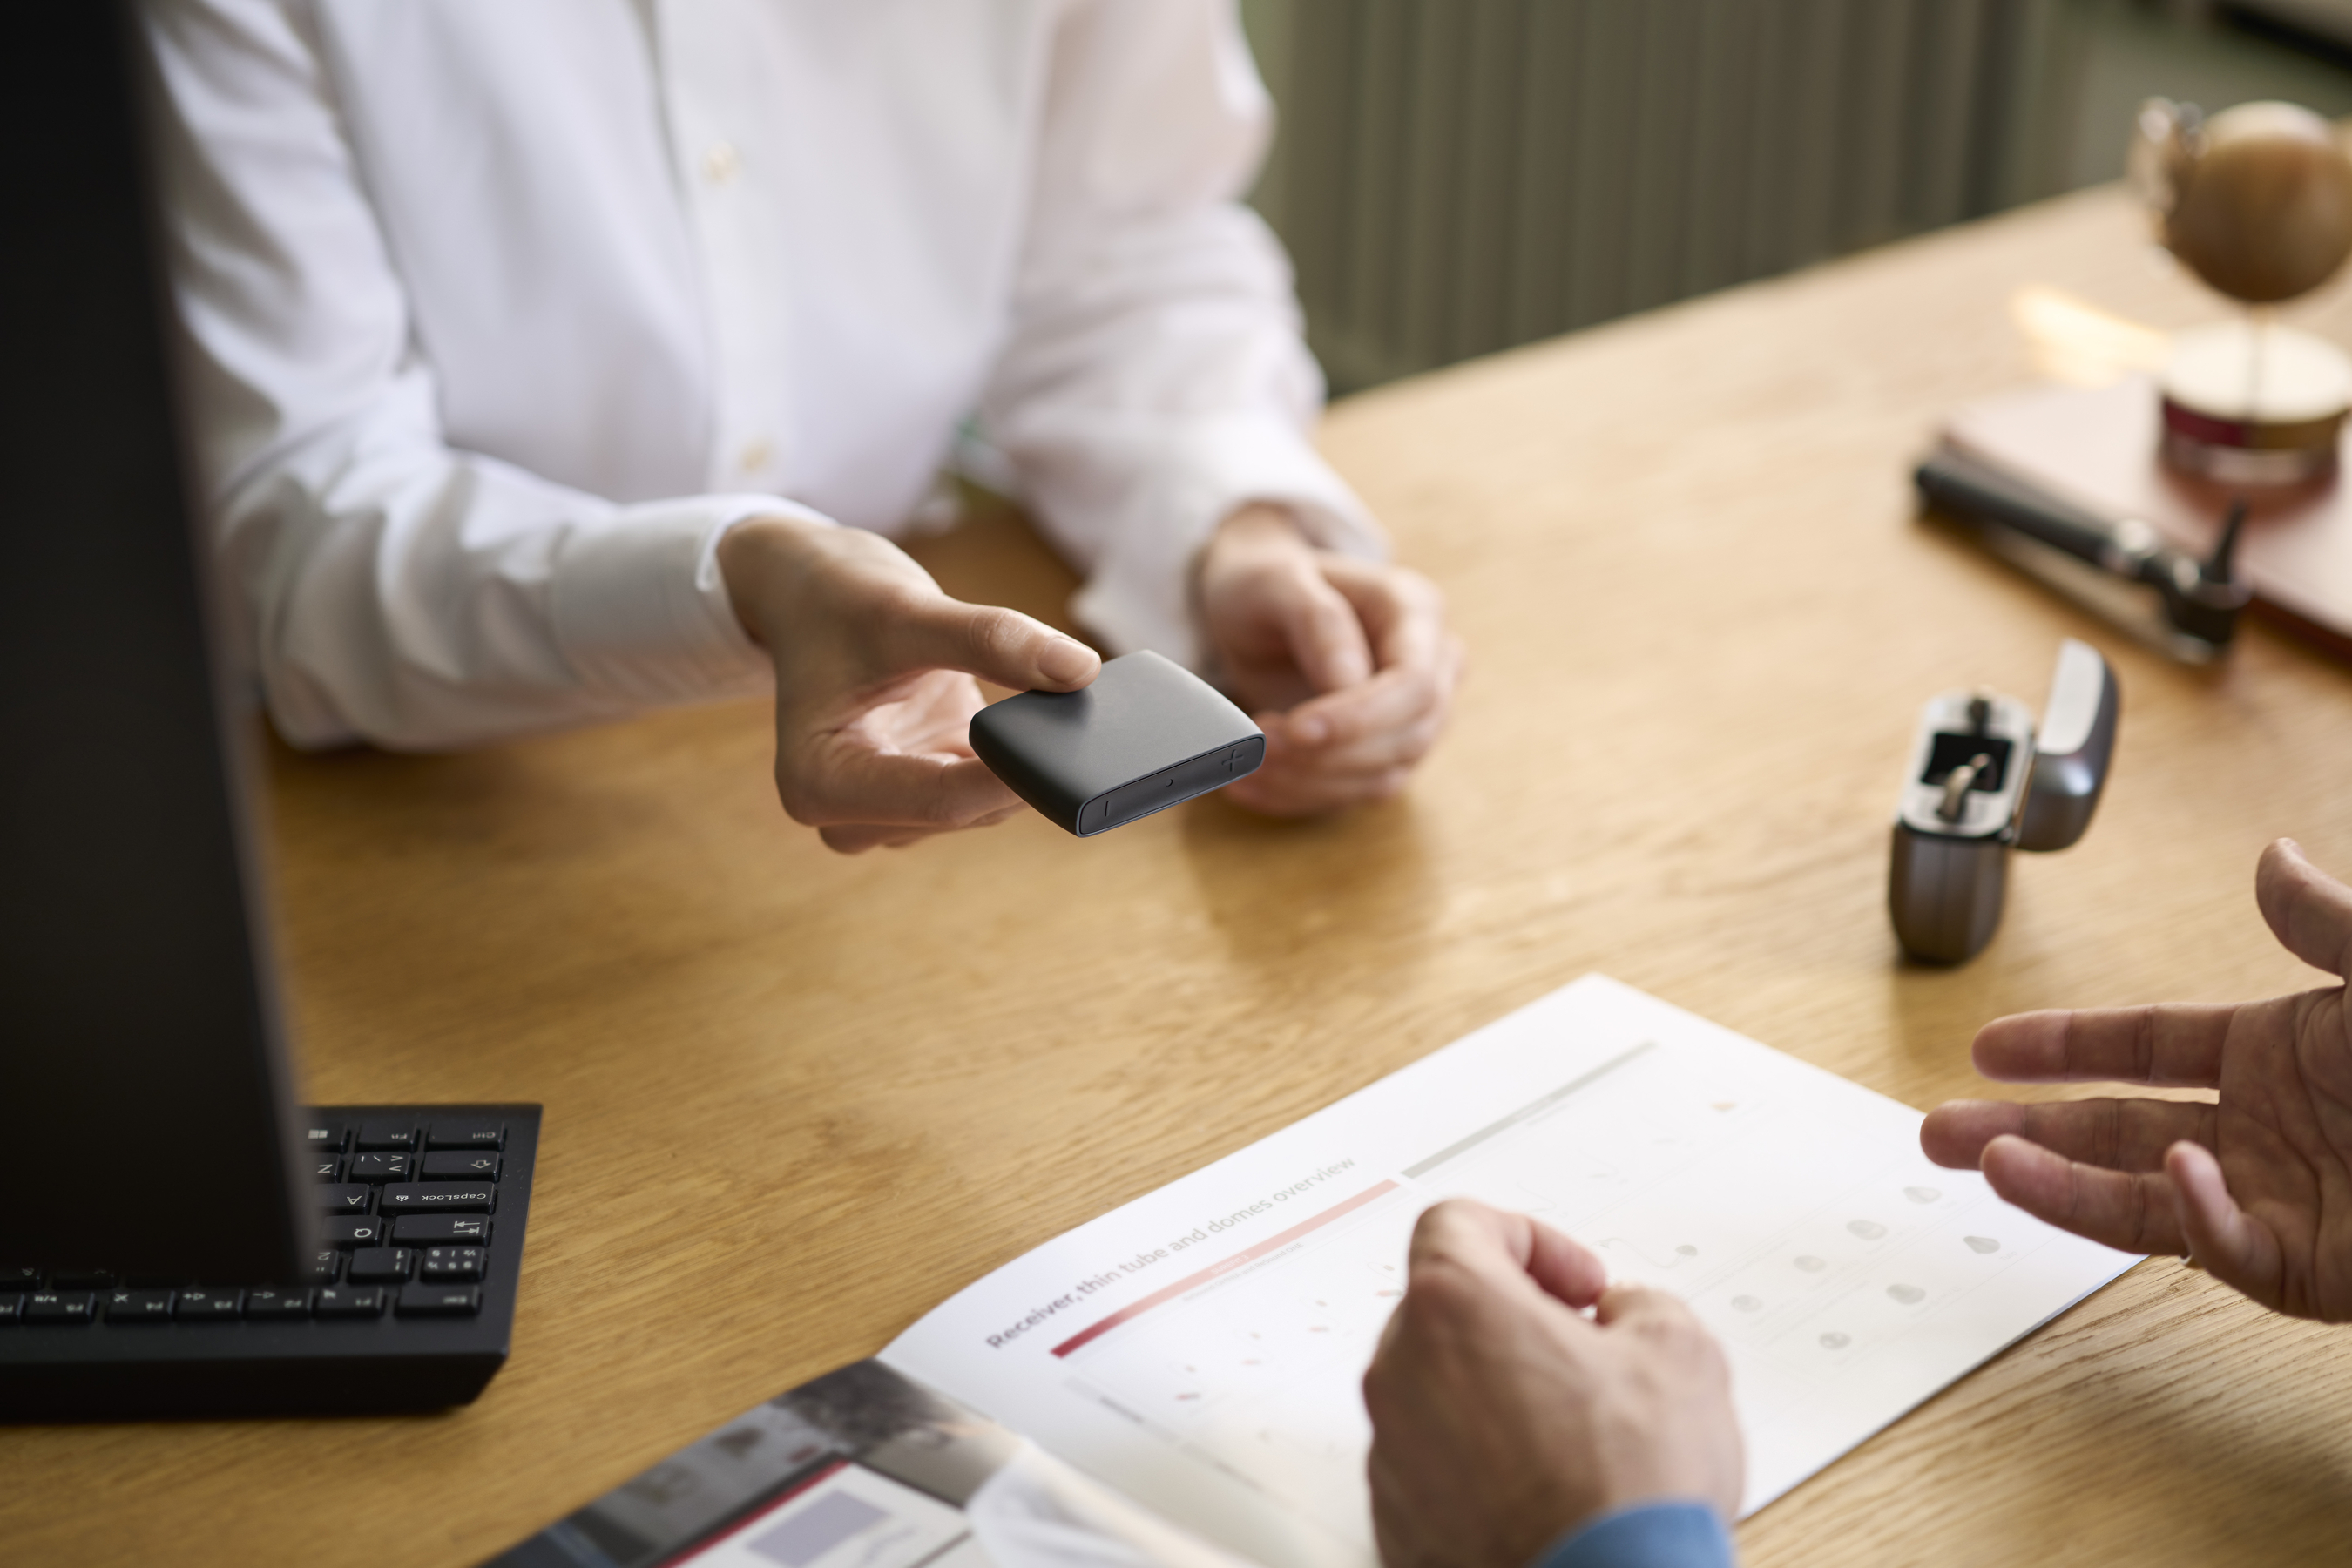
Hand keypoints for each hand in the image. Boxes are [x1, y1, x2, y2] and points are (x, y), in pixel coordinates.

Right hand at [717, 516, 1098, 852]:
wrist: (812, 597)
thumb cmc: (837, 601)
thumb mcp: (906, 610)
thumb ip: (991, 640)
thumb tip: (1080, 671)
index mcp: (819, 784)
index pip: (940, 800)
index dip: (1014, 777)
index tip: (1077, 746)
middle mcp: (852, 816)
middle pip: (967, 810)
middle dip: (1028, 768)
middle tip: (1095, 720)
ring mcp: (894, 810)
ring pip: (989, 804)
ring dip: (1031, 761)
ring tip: (1068, 703)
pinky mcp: (931, 792)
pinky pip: (994, 787)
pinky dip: (1026, 754)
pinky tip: (1050, 714)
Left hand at [1197, 505, 1462, 814]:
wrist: (1254, 604)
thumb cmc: (1266, 583)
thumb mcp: (1276, 581)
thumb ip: (1319, 620)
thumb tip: (1351, 683)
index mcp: (1416, 611)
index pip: (1415, 685)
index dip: (1361, 718)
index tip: (1295, 730)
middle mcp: (1431, 666)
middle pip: (1408, 738)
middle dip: (1327, 756)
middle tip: (1255, 745)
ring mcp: (1413, 716)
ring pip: (1382, 777)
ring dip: (1306, 783)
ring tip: (1241, 764)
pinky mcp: (1381, 753)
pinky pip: (1351, 793)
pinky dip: (1295, 797)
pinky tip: (1244, 784)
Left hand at [1361, 1199, 1742, 1567]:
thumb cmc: (1627, 1491)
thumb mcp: (1682, 1355)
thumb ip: (1644, 1305)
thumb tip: (1628, 1316)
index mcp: (1454, 1307)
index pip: (1458, 1222)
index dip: (1531, 1239)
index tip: (1578, 1283)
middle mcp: (1401, 1372)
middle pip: (1444, 1309)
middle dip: (1515, 1318)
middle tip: (1583, 1351)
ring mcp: (1391, 1451)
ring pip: (1436, 1389)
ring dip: (1497, 1391)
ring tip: (1573, 1431)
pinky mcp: (1396, 1520)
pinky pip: (1432, 1464)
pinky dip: (1479, 1462)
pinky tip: (1545, 1488)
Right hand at [1922, 838, 2351, 1320]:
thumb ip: (2329, 925)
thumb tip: (2268, 862)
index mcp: (2279, 1052)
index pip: (2140, 1048)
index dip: (2059, 1047)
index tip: (1986, 1049)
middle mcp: (2265, 1130)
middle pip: (2111, 1131)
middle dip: (2018, 1132)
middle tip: (1938, 1135)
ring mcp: (2285, 1203)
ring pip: (2141, 1201)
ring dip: (2058, 1186)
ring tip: (1987, 1165)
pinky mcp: (2317, 1271)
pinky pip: (2230, 1249)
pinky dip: (2194, 1218)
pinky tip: (2176, 1176)